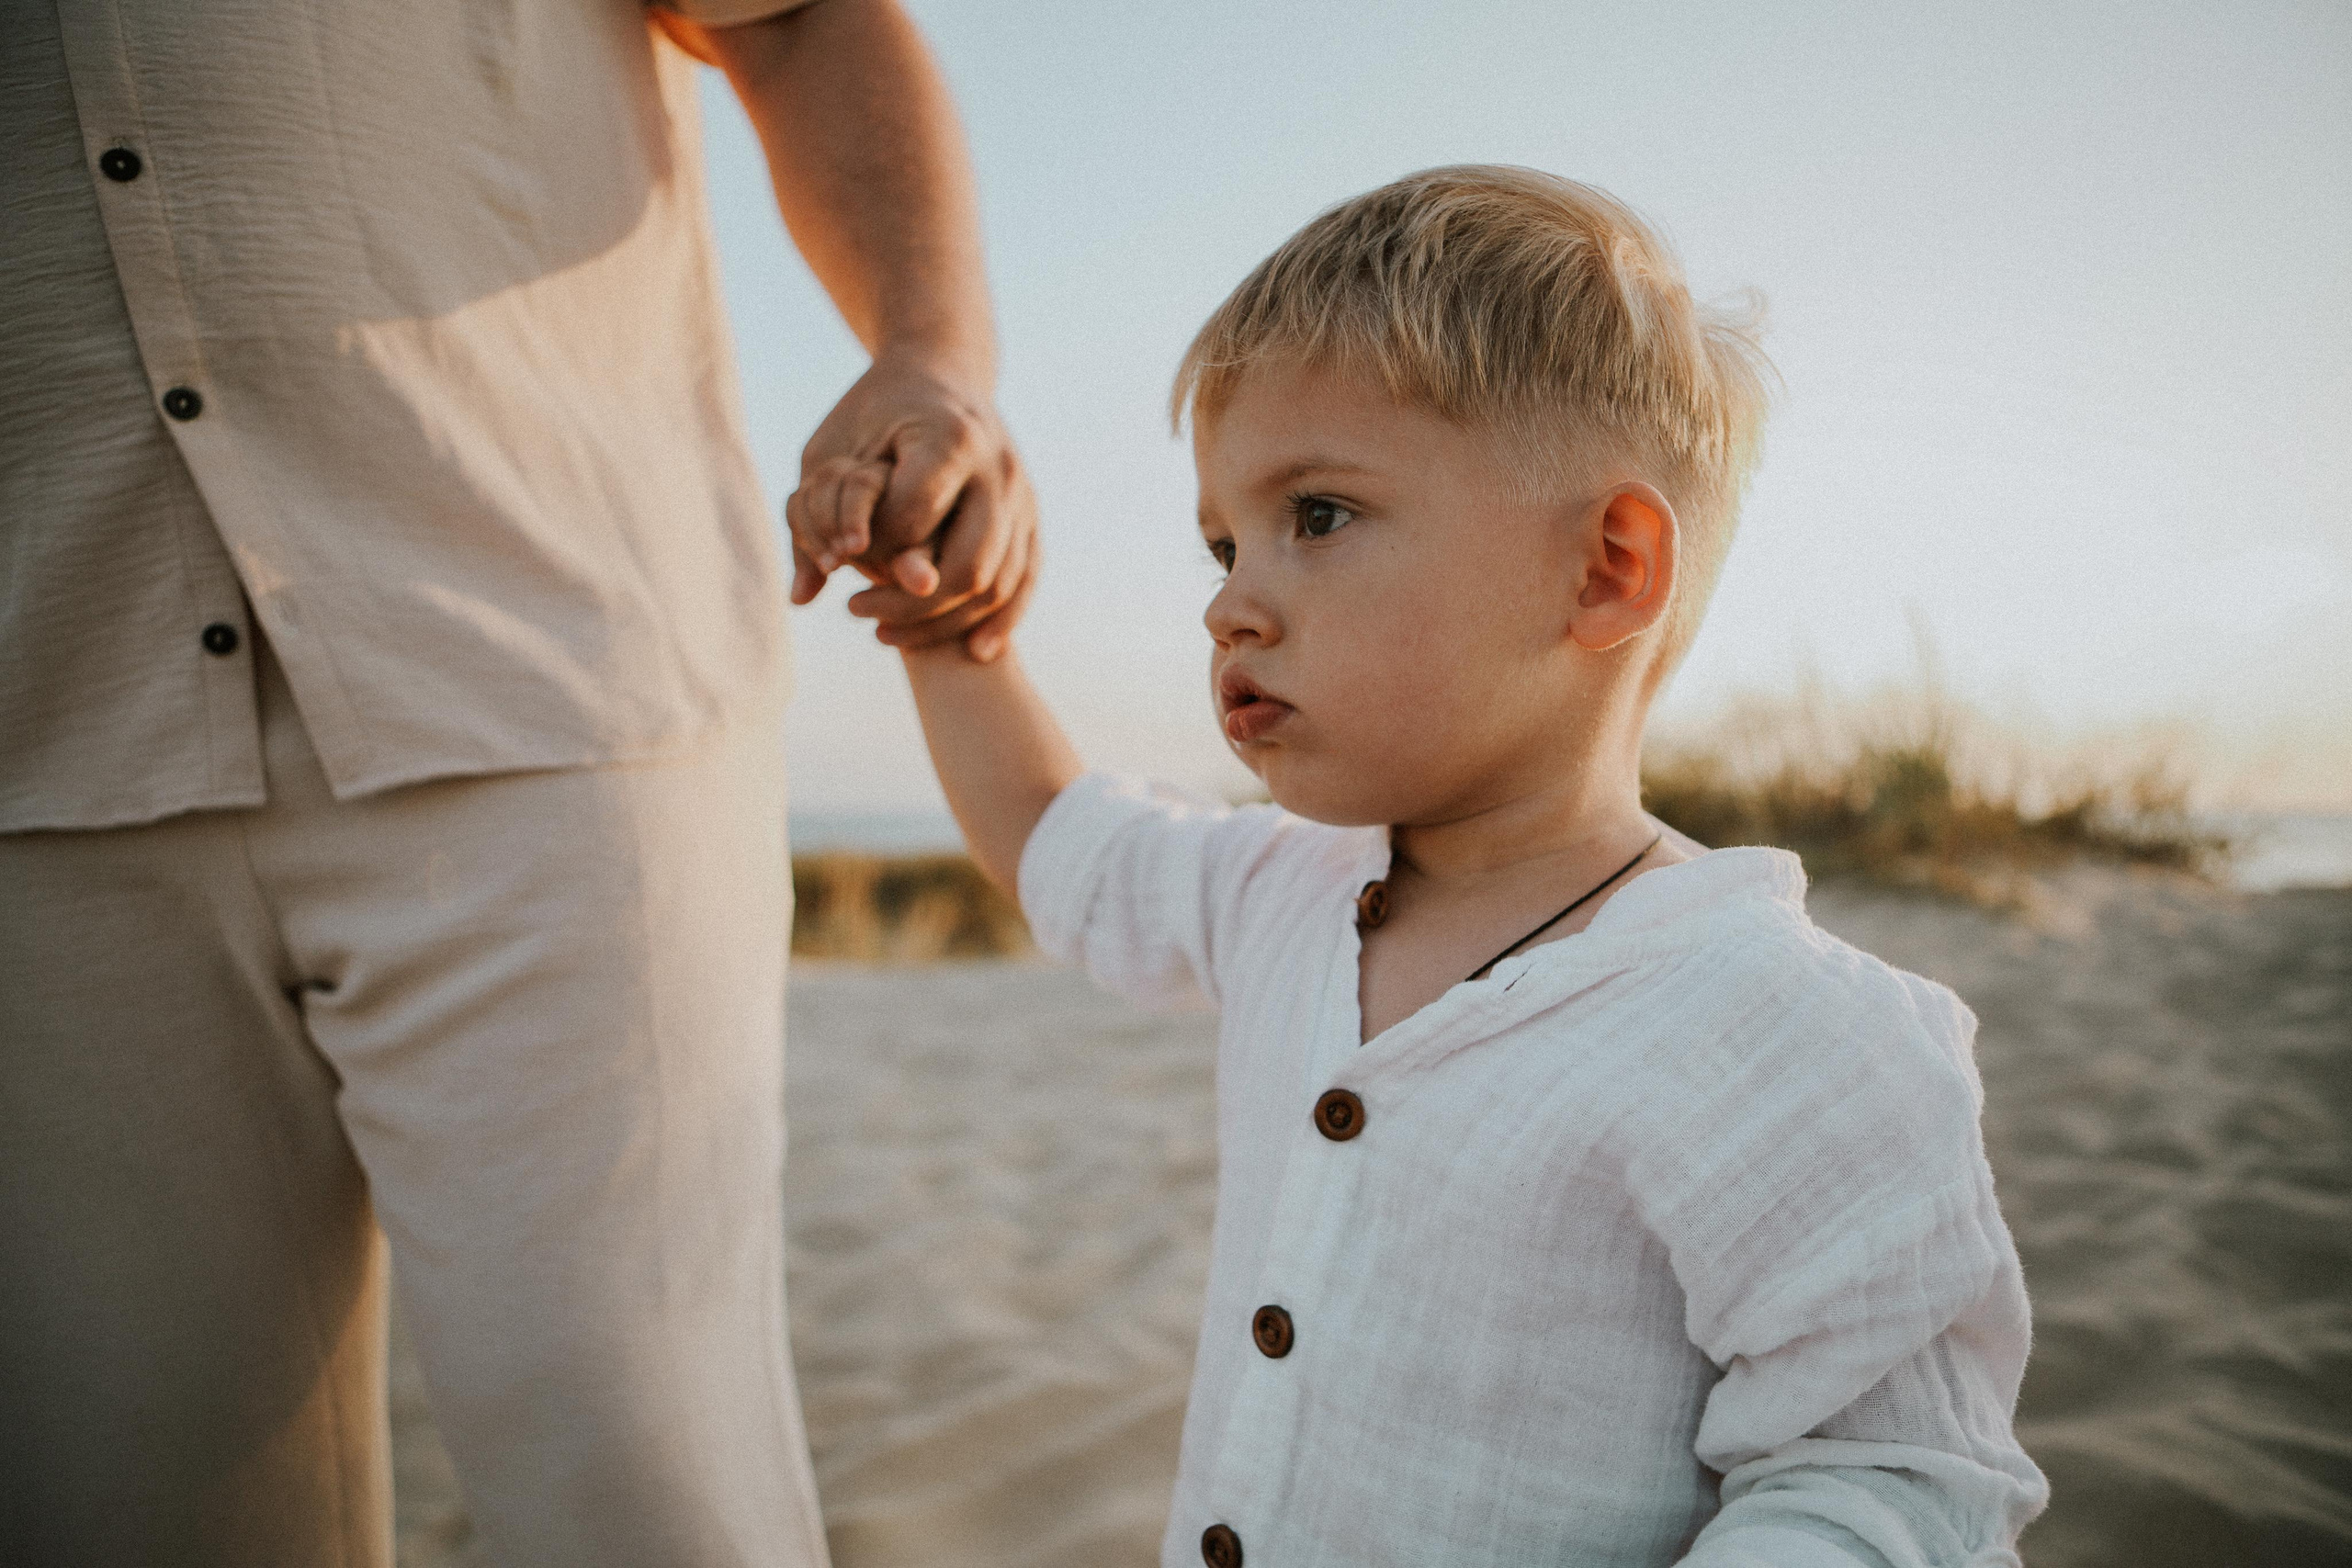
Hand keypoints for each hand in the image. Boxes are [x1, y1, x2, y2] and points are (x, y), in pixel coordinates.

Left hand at [783, 353, 1032, 659]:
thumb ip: (818, 521)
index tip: (843, 555)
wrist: (942, 372)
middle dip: (912, 604)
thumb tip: (804, 598)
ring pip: (999, 584)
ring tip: (888, 634)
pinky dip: (1002, 620)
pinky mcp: (1031, 518)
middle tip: (857, 611)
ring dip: (946, 623)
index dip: (875, 546)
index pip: (915, 517)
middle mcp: (998, 470)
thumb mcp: (833, 453)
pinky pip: (1025, 581)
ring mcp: (1023, 497)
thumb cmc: (875, 414)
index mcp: (951, 438)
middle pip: (969, 566)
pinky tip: (975, 651)